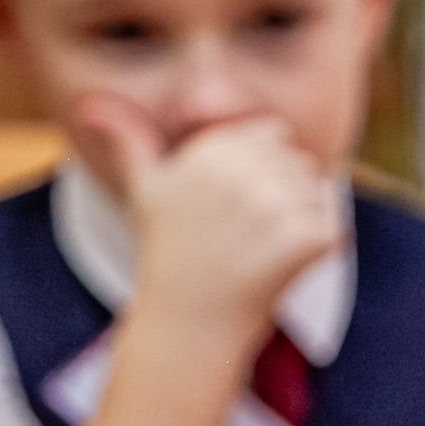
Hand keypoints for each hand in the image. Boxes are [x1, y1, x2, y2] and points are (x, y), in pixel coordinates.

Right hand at [78, 93, 341, 350]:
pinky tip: (282, 266)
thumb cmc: (168, 255)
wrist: (188, 322)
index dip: (265, 168)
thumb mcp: (146, 191)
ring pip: (320, 194)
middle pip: (301, 163)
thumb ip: (131, 142)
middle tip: (250, 234)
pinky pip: (333, 229)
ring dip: (304, 220)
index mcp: (212, 150)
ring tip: (261, 250)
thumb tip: (91, 103)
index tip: (240, 203)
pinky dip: (319, 250)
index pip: (272, 135)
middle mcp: (243, 170)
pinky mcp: (306, 237)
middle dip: (287, 194)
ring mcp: (276, 204)